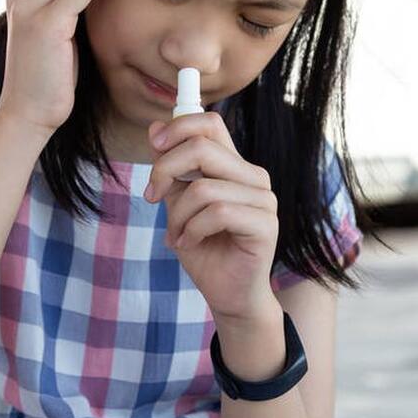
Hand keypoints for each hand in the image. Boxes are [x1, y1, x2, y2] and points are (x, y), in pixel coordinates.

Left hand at [142, 112, 279, 322]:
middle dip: (165, 170)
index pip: (211, 124)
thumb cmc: (204, 248)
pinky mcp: (265, 224)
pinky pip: (217, 213)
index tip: (155, 145)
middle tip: (151, 197)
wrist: (226, 294)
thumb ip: (171, 169)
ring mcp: (263, 199)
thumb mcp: (177, 204)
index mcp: (234, 166)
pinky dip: (193, 230)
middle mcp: (253, 176)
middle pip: (202, 147)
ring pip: (203, 187)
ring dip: (178, 215)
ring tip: (176, 235)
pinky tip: (188, 244)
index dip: (179, 126)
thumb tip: (155, 128)